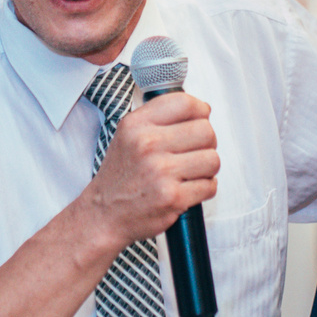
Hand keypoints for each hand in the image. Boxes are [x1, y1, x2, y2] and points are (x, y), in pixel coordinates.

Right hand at [80, 91, 218, 253]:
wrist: (104, 214)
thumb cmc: (121, 176)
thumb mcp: (128, 135)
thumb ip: (159, 118)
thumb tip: (201, 109)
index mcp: (136, 125)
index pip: (184, 102)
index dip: (200, 110)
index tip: (200, 119)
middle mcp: (147, 145)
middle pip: (205, 131)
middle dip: (206, 143)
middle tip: (194, 151)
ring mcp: (161, 172)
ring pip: (212, 159)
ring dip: (206, 168)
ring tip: (190, 171)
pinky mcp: (173, 197)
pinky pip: (210, 185)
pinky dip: (204, 188)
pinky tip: (188, 188)